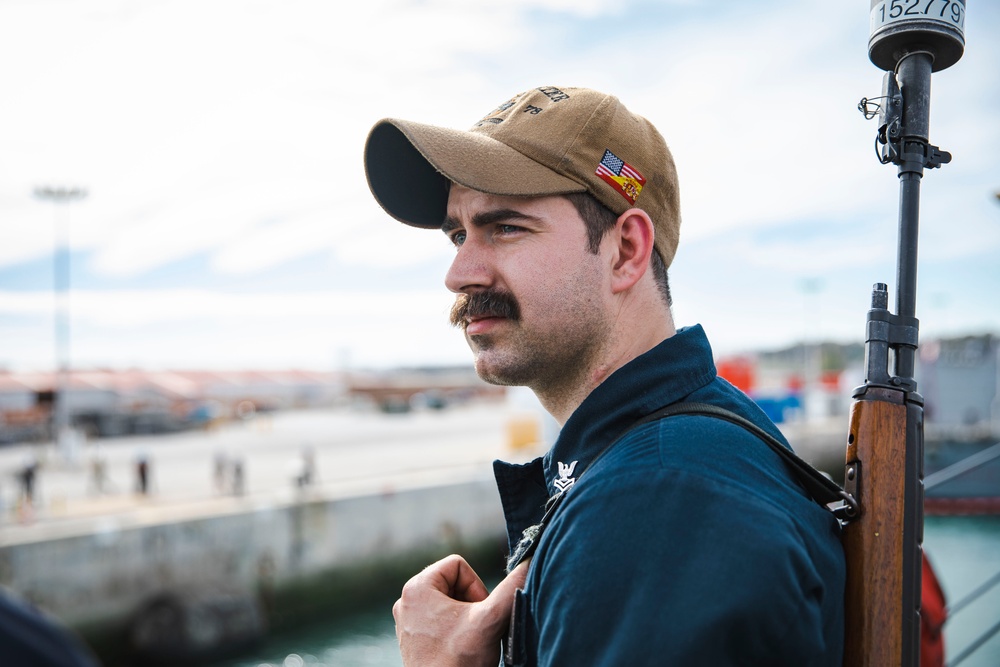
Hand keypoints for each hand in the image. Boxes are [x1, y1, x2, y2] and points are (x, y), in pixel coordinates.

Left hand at [393, 554, 528, 666]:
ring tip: (467, 640)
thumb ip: (512, 587)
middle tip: (475, 628)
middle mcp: (406, 601)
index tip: (479, 613)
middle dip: (471, 603)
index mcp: (416, 588)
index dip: (476, 586)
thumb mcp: (491, 620)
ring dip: (465, 618)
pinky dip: (455, 631)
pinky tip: (459, 649)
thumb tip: (530, 561)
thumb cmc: (458, 663)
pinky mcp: (412, 639)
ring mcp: (408, 621)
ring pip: (449, 603)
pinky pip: (440, 620)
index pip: (458, 565)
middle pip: (453, 583)